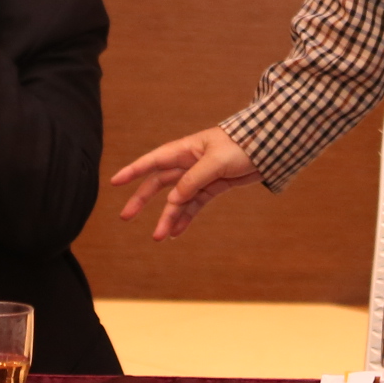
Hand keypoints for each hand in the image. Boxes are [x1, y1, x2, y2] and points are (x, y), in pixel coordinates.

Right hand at [109, 125, 262, 240]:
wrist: (268, 147)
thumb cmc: (242, 145)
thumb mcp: (216, 161)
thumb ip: (193, 180)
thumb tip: (172, 200)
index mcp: (186, 149)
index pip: (154, 161)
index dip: (134, 170)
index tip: (115, 182)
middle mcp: (189, 163)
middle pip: (160, 183)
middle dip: (142, 200)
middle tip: (126, 217)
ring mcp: (200, 176)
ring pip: (177, 200)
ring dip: (167, 217)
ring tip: (158, 237)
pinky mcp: (213, 187)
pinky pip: (194, 205)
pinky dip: (186, 218)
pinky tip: (177, 232)